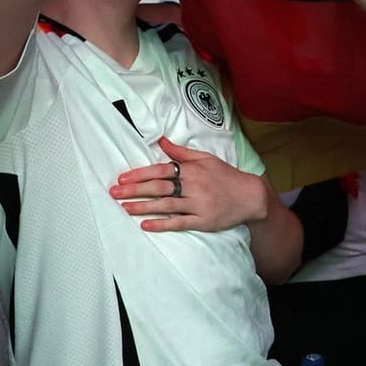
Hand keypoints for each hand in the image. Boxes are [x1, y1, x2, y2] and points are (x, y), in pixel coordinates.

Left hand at [109, 136, 271, 233]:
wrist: (250, 195)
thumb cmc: (226, 176)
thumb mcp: (206, 159)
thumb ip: (181, 152)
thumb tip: (161, 140)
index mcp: (193, 170)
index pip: (161, 170)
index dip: (140, 174)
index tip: (122, 177)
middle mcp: (194, 186)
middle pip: (159, 187)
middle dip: (135, 190)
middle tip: (114, 193)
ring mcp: (199, 204)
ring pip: (166, 205)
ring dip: (143, 207)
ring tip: (124, 208)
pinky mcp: (204, 220)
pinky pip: (179, 222)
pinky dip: (162, 224)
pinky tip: (146, 224)